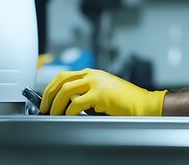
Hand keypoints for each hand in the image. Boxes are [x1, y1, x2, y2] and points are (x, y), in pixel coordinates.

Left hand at [40, 68, 167, 115]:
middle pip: (61, 80)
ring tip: (54, 114)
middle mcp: (93, 75)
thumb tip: (67, 104)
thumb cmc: (125, 101)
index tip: (46, 98)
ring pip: (66, 90)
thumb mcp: (103, 91)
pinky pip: (76, 103)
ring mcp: (96, 83)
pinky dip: (69, 111)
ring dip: (56, 104)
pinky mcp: (100, 94)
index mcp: (92, 73)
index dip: (51, 87)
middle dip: (49, 95)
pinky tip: (69, 116)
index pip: (64, 75)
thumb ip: (86, 93)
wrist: (143, 103)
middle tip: (45, 108)